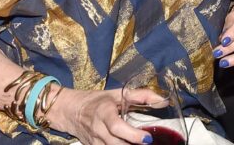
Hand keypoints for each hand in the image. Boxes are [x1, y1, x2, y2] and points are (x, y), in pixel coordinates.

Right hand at [48, 87, 167, 144]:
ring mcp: (94, 142)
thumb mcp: (117, 93)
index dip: (132, 135)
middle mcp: (98, 129)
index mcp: (104, 113)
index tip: (147, 138)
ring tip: (139, 144)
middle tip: (148, 143)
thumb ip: (141, 96)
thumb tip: (162, 100)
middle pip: (116, 144)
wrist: (70, 111)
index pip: (117, 127)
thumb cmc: (97, 100)